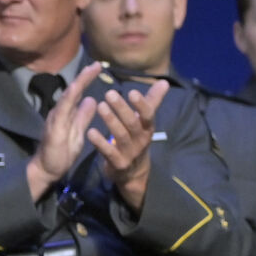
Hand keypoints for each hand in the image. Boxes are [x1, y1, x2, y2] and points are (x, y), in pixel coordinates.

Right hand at [27, 62, 102, 200]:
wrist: (48, 169)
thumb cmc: (62, 152)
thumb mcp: (78, 132)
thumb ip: (83, 117)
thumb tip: (92, 100)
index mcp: (67, 113)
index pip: (78, 93)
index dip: (87, 79)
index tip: (98, 67)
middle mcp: (60, 112)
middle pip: (73, 90)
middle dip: (85, 76)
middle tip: (98, 64)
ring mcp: (56, 118)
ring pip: (67, 97)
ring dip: (78, 83)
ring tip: (89, 72)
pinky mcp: (54, 127)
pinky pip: (62, 110)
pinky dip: (69, 98)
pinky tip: (76, 90)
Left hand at [87, 78, 168, 209]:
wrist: (133, 173)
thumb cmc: (136, 139)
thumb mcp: (145, 122)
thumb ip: (152, 101)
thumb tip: (164, 81)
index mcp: (147, 128)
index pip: (148, 115)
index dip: (141, 105)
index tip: (132, 91)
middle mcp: (140, 140)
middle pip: (133, 124)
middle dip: (122, 109)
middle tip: (109, 94)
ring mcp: (129, 153)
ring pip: (121, 136)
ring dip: (111, 121)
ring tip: (100, 106)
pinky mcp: (117, 163)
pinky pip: (109, 152)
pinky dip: (100, 142)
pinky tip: (90, 131)